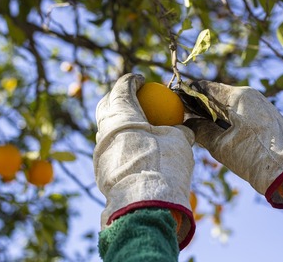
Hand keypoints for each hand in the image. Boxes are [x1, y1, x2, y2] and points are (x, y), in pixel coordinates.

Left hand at [93, 74, 194, 248]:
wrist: (145, 202)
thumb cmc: (165, 164)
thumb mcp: (178, 140)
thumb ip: (178, 129)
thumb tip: (182, 127)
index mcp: (123, 113)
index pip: (123, 87)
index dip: (132, 80)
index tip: (141, 80)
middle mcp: (105, 128)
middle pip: (106, 103)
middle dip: (117, 96)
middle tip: (132, 96)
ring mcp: (100, 148)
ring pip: (104, 126)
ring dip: (117, 120)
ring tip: (133, 123)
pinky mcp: (100, 166)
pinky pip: (108, 145)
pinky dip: (118, 140)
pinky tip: (132, 146)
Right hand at [185, 80, 282, 208]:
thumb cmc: (255, 155)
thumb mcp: (222, 146)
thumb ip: (202, 132)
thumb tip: (188, 124)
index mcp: (239, 97)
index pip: (207, 88)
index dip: (189, 92)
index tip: (174, 97)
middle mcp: (250, 96)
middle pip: (218, 95)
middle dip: (199, 102)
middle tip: (181, 111)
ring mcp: (259, 106)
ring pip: (228, 104)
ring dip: (211, 111)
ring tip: (194, 121)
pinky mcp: (264, 117)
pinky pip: (239, 112)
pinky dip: (224, 117)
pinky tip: (213, 127)